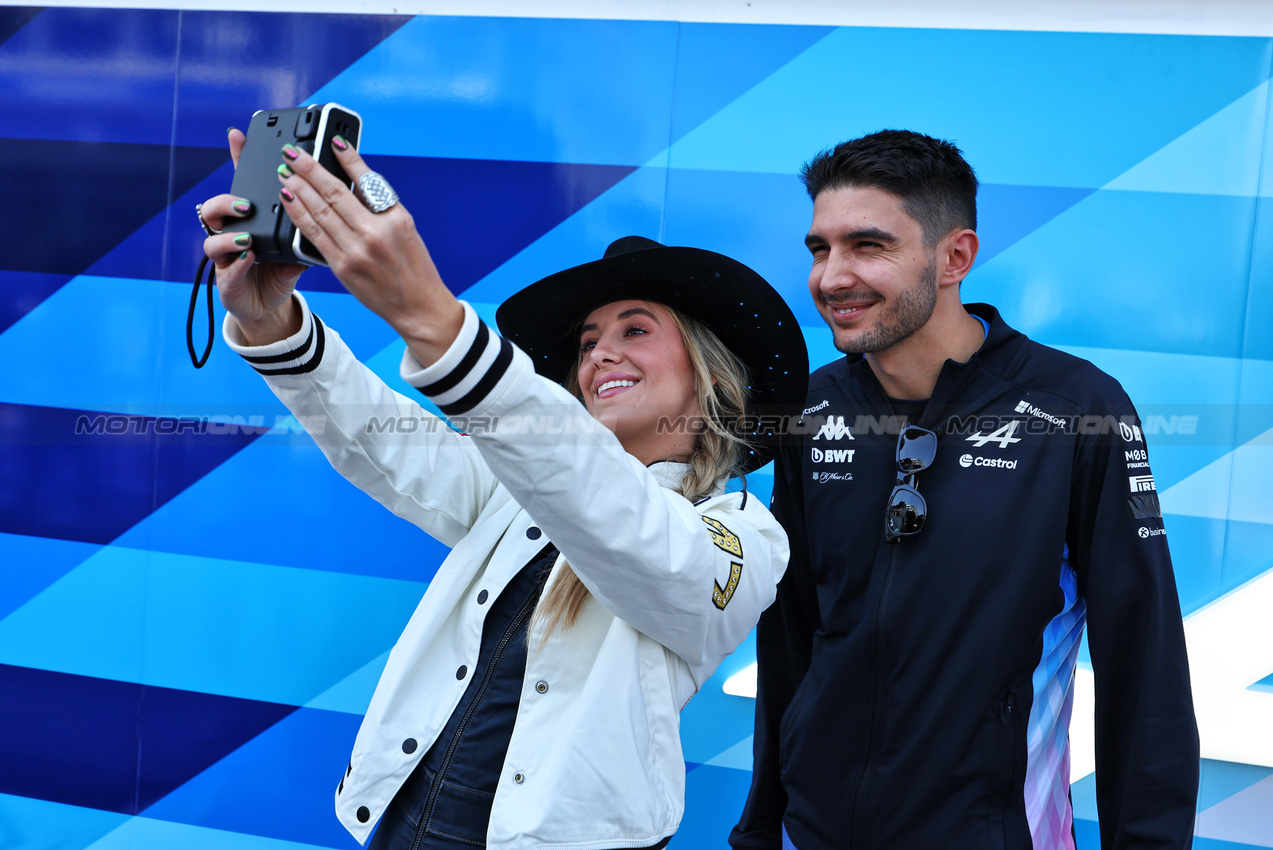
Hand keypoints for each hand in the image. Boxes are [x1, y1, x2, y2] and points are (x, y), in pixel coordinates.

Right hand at [200, 128, 304, 345]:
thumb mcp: (299, 244)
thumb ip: (311, 224)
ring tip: (246, 236)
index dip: (239, 159)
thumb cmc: (283, 270)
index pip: (243, 185)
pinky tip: (248, 258)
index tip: (238, 135)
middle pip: (218, 206)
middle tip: (247, 203)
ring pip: (212, 236)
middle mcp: (234, 233)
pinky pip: (226, 270)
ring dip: (228, 234)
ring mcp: (226, 256)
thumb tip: (333, 202)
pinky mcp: (227, 281)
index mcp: (253, 219)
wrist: (271, 306)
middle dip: (229, 200)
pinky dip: (237, 264)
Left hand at [275, 139, 463, 364]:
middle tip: (293, 153)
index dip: (347, 158)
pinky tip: (289, 199)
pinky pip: (314, 235)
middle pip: (335, 192)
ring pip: (319, 211)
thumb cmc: (413, 268)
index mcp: (395, 218)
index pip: (366, 180)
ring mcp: (357, 250)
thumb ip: (379, 206)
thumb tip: (351, 180)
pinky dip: (299, 214)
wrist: (418, 307)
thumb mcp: (405, 229)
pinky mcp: (342, 266)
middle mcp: (376, 232)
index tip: (332, 141)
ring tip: (285, 171)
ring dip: (298, 188)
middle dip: (310, 168)